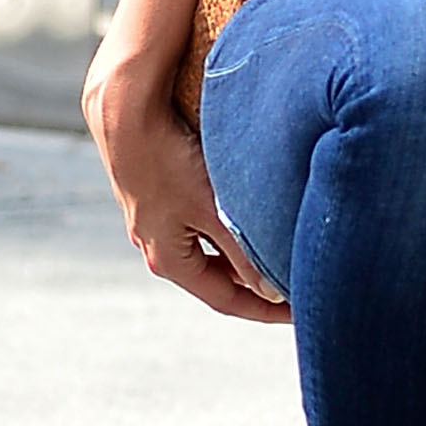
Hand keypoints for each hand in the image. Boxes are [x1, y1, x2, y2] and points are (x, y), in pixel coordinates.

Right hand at [82, 37, 290, 324]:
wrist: (125, 114)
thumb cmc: (168, 161)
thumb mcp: (211, 210)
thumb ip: (243, 252)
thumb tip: (271, 292)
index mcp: (169, 260)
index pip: (225, 300)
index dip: (265, 310)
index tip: (300, 311)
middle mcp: (158, 246)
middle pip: (217, 277)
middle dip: (256, 282)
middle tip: (298, 281)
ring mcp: (157, 222)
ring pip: (211, 248)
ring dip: (244, 253)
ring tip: (284, 248)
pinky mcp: (160, 196)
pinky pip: (203, 223)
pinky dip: (230, 227)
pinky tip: (254, 212)